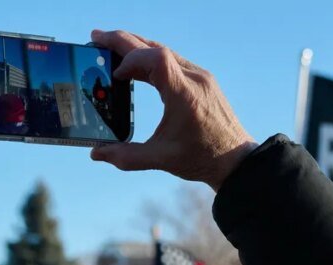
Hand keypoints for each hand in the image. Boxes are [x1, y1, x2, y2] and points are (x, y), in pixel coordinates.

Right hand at [89, 30, 258, 190]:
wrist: (236, 159)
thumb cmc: (201, 158)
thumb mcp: (162, 159)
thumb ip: (127, 157)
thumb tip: (97, 154)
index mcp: (185, 96)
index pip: (157, 59)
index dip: (131, 59)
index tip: (115, 75)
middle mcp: (195, 79)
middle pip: (156, 47)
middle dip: (123, 41)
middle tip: (96, 38)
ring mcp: (200, 76)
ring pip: (164, 50)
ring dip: (136, 47)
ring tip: (110, 47)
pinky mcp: (202, 79)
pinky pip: (173, 60)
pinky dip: (150, 57)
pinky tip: (135, 65)